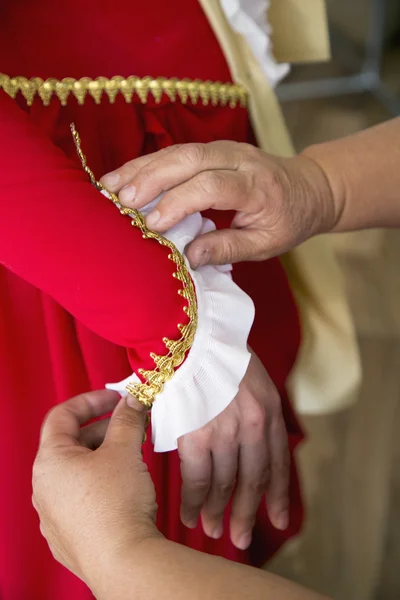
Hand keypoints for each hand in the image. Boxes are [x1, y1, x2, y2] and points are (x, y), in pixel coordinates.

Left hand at [32, 390, 159, 586]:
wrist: (123, 561)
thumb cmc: (117, 503)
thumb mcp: (124, 449)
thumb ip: (126, 419)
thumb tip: (131, 401)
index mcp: (50, 461)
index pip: (62, 415)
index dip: (91, 401)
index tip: (116, 398)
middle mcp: (44, 488)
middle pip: (71, 444)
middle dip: (103, 430)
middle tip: (131, 426)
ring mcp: (54, 515)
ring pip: (77, 473)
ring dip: (103, 458)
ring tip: (132, 457)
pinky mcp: (68, 537)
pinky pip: (81, 500)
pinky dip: (100, 485)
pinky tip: (123, 489)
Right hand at [101, 141, 337, 266]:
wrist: (309, 188)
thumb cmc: (288, 220)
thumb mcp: (266, 244)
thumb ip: (228, 248)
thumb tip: (189, 257)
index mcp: (256, 186)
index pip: (212, 186)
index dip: (179, 202)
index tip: (153, 225)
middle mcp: (239, 159)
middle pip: (190, 159)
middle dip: (152, 178)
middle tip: (121, 203)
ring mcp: (225, 148)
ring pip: (178, 151)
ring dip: (142, 168)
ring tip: (109, 188)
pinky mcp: (213, 149)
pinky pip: (177, 152)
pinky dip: (148, 163)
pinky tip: (124, 176)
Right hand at [178, 349, 289, 549]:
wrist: (187, 332)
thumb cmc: (213, 350)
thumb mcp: (248, 374)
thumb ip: (253, 407)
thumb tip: (244, 439)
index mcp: (269, 408)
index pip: (277, 461)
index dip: (277, 495)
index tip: (278, 520)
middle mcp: (254, 424)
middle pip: (253, 480)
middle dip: (246, 513)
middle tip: (241, 539)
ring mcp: (226, 432)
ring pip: (225, 485)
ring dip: (218, 512)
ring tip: (213, 531)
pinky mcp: (197, 436)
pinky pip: (198, 480)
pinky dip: (194, 503)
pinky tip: (190, 516)